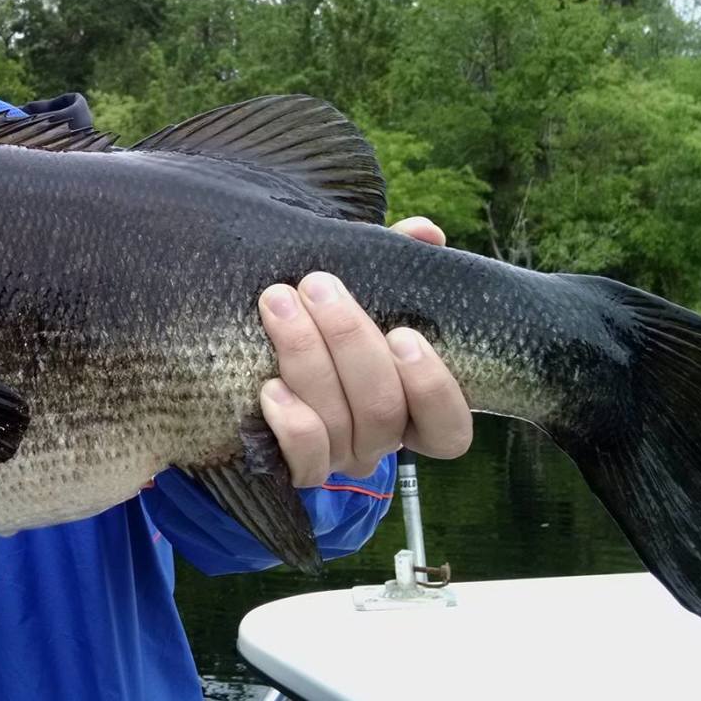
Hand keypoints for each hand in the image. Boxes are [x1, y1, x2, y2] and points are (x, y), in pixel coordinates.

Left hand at [256, 216, 472, 485]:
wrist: (251, 364)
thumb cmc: (329, 327)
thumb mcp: (367, 294)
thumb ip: (399, 265)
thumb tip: (425, 233)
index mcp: (412, 407)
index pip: (449, 428)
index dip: (433, 387)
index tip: (404, 333)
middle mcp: (379, 440)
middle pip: (382, 408)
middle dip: (349, 340)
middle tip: (318, 284)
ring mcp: (338, 458)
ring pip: (338, 423)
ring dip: (307, 357)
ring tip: (278, 303)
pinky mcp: (295, 467)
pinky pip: (302, 462)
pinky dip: (291, 423)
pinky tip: (271, 387)